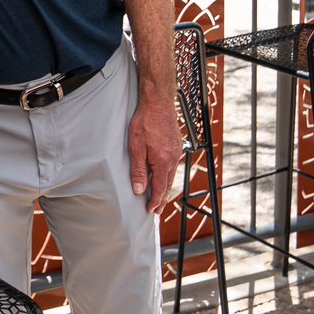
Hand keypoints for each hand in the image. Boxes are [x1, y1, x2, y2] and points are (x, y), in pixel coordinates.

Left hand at [128, 95, 183, 213]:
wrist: (158, 103)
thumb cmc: (145, 122)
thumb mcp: (136, 147)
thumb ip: (138, 170)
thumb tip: (139, 190)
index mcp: (163, 162)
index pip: (160, 188)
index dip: (154, 201)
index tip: (150, 211)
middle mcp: (173, 159)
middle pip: (168, 184)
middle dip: (161, 198)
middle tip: (156, 210)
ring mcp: (177, 152)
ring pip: (172, 175)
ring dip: (165, 187)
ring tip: (159, 196)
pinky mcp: (176, 146)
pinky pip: (173, 165)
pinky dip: (168, 175)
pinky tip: (163, 175)